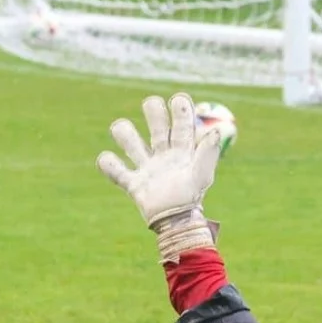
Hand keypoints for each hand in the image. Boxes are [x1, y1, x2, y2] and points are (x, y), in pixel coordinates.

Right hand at [97, 93, 220, 263]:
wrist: (176, 223)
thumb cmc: (192, 197)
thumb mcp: (202, 174)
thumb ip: (207, 153)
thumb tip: (214, 131)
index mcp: (183, 150)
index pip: (181, 123)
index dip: (179, 109)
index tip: (177, 99)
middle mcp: (164, 154)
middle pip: (156, 124)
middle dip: (153, 111)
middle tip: (151, 105)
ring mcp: (147, 167)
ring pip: (130, 141)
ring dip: (124, 132)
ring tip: (121, 130)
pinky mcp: (133, 183)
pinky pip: (116, 171)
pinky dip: (108, 164)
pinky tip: (107, 159)